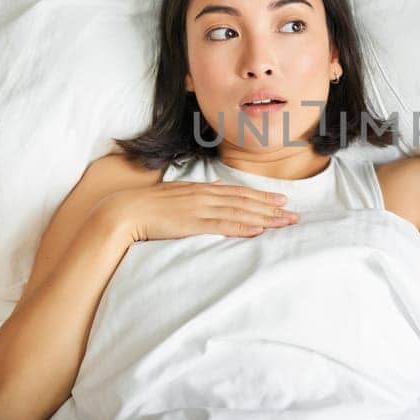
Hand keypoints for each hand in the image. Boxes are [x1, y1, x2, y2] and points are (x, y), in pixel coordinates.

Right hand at [91, 181, 298, 240]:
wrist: (124, 211)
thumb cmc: (148, 206)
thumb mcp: (177, 194)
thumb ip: (198, 192)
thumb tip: (215, 188)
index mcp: (201, 189)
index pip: (238, 193)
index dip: (261, 198)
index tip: (281, 201)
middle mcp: (204, 196)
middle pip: (245, 202)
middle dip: (271, 209)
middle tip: (294, 214)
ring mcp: (199, 209)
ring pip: (239, 213)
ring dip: (264, 218)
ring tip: (284, 223)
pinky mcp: (191, 223)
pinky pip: (222, 226)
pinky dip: (242, 227)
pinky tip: (257, 231)